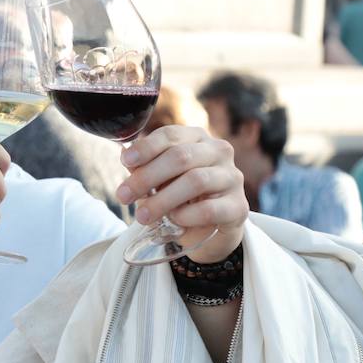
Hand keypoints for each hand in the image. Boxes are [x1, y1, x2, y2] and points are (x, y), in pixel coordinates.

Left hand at [115, 125, 247, 262]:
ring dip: (162, 200)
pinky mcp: (239, 206)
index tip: (125, 162)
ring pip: (195, 181)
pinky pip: (209, 209)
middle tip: (123, 196)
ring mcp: (232, 178)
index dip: (146, 147)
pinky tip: (173, 220)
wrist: (213, 227)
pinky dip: (186, 216)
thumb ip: (146, 168)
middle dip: (147, 177)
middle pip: (180, 157)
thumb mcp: (161, 179)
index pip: (171, 135)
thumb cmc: (182, 196)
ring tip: (142, 216)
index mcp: (197, 138)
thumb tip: (126, 157)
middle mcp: (219, 152)